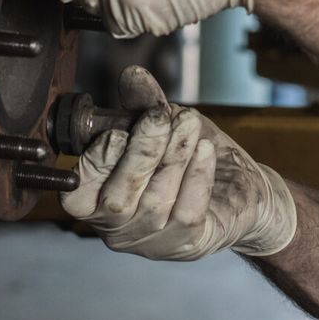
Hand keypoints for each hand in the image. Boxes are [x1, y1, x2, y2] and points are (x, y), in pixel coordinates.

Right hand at [61, 66, 296, 259]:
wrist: (240, 186)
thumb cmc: (190, 157)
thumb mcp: (163, 126)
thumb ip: (142, 104)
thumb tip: (133, 75)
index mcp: (97, 201)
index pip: (78, 194)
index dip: (96, 162)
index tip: (120, 129)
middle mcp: (118, 229)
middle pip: (117, 200)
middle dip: (140, 152)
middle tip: (161, 117)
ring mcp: (151, 242)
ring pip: (154, 202)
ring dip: (174, 155)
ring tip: (189, 124)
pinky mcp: (187, 244)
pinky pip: (188, 210)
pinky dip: (197, 175)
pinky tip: (206, 150)